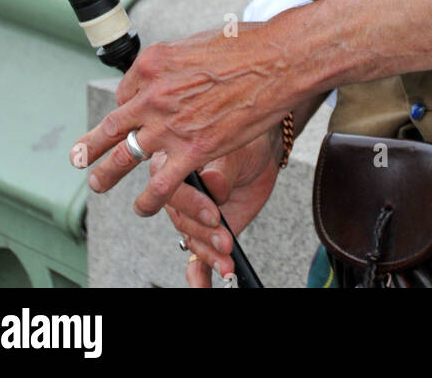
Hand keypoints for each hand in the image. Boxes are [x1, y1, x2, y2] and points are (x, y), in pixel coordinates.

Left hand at [72, 21, 297, 215]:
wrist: (277, 60)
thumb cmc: (247, 45)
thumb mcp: (198, 41)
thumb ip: (178, 61)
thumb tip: (175, 71)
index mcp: (154, 63)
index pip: (126, 93)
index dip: (128, 108)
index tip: (131, 117)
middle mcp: (153, 94)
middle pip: (112, 126)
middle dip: (92, 145)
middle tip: (79, 157)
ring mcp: (170, 124)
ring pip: (123, 158)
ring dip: (105, 175)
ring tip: (98, 184)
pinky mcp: (193, 150)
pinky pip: (160, 184)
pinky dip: (148, 200)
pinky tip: (144, 207)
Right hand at [157, 129, 281, 288]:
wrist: (260, 156)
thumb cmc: (243, 145)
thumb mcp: (236, 150)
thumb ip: (223, 168)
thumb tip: (213, 183)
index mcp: (173, 164)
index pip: (171, 190)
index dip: (191, 205)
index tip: (213, 213)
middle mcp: (177, 194)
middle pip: (181, 221)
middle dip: (204, 234)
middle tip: (225, 239)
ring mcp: (190, 216)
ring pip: (191, 240)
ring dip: (208, 255)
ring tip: (227, 260)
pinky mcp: (204, 234)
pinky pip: (195, 259)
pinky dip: (200, 275)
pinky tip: (203, 287)